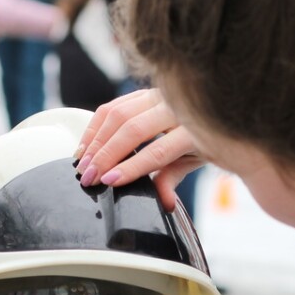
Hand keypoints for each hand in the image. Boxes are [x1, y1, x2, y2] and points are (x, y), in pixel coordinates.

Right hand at [74, 89, 206, 210]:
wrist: (211, 106)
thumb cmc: (204, 138)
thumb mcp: (194, 160)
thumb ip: (173, 178)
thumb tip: (164, 203)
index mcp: (193, 129)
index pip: (157, 151)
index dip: (130, 167)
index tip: (109, 181)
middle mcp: (175, 106)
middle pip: (132, 129)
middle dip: (105, 155)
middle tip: (89, 178)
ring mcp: (157, 95)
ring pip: (118, 114)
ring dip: (95, 141)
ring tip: (83, 165)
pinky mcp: (143, 91)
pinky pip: (113, 106)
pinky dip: (95, 125)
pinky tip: (86, 145)